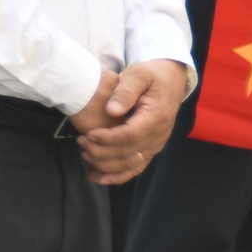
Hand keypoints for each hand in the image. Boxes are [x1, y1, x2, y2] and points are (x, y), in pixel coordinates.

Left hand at [70, 61, 187, 184]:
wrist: (170, 82)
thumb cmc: (151, 76)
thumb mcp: (139, 74)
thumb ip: (125, 90)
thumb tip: (112, 110)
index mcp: (156, 117)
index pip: (131, 135)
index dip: (109, 139)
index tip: (89, 135)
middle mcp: (159, 135)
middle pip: (129, 153)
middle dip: (102, 151)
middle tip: (81, 141)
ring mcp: (156, 144)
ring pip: (130, 164)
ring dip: (105, 165)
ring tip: (84, 153)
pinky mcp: (150, 149)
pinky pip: (135, 168)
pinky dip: (116, 176)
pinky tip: (96, 177)